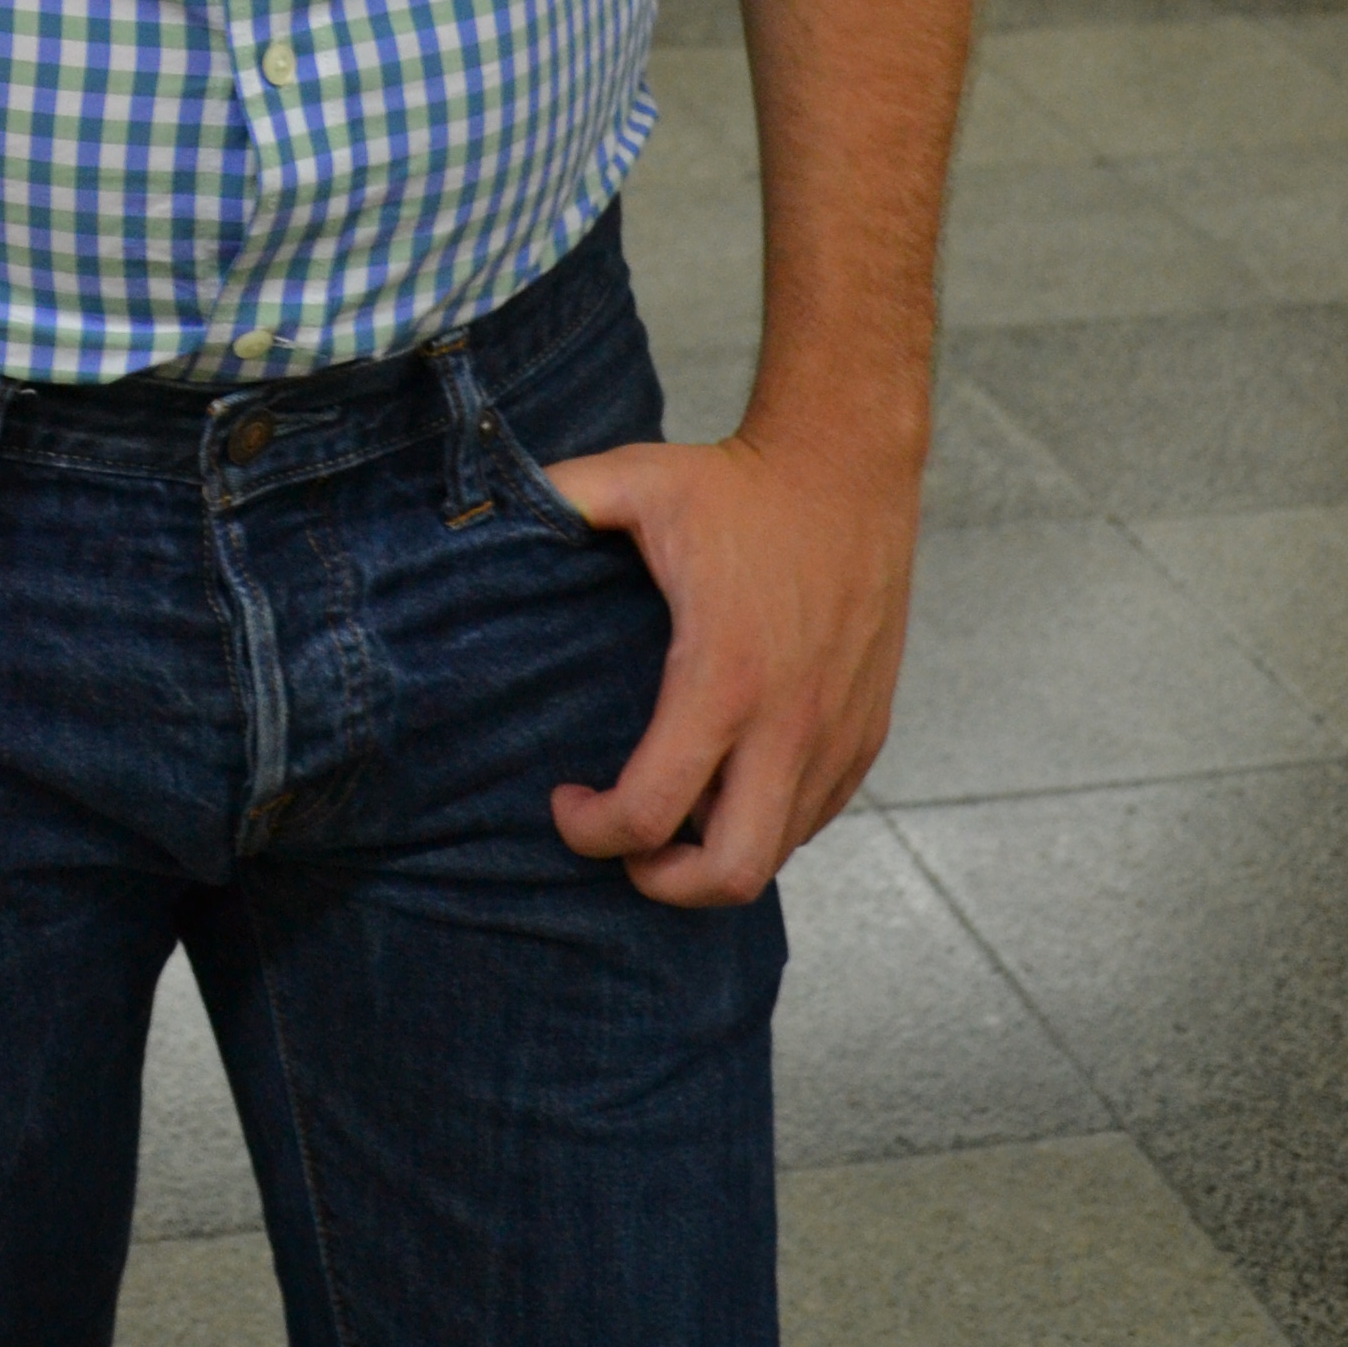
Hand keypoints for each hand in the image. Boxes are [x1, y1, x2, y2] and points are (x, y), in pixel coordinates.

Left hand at [544, 430, 916, 907]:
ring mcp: (836, 736)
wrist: (850, 465)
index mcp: (722, 675)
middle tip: (624, 841)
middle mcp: (789, 723)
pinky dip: (765, 824)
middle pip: (729, 874)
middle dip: (661, 881)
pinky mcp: (867, 733)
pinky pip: (813, 819)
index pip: (650, 812)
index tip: (566, 801)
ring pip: (777, 854)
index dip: (591, 831)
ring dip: (714, 853)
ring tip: (668, 810)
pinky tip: (725, 782)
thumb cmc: (740, 482)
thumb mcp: (635, 479)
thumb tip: (481, 511)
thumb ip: (555, 501)